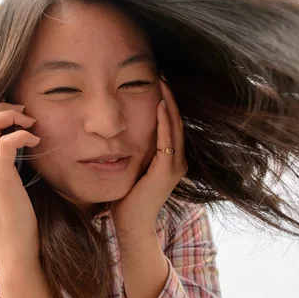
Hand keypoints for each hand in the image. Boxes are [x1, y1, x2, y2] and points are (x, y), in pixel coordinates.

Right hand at [0, 103, 41, 258]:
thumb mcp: (3, 191)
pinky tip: (36, 141)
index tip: (17, 117)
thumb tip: (17, 146)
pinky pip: (6, 143)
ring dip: (11, 117)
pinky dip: (22, 134)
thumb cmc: (17, 220)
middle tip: (25, 113)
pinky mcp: (0, 180)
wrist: (16, 249)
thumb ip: (3, 169)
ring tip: (31, 124)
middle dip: (1, 109)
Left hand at [111, 78, 187, 237]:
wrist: (130, 224)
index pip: (171, 125)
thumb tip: (121, 134)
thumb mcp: (133, 168)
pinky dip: (164, 122)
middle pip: (176, 121)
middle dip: (170, 97)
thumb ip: (135, 152)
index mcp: (171, 160)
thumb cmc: (127, 198)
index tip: (158, 82)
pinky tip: (159, 104)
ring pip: (175, 127)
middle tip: (163, 74)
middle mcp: (178, 161)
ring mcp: (174, 166)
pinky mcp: (166, 171)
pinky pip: (167, 140)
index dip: (166, 103)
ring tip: (163, 82)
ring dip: (169, 103)